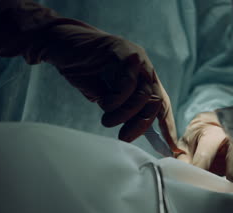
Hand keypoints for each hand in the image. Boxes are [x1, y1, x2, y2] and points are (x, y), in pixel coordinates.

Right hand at [0, 0, 179, 149]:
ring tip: (107, 120)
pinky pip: (128, 84)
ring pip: (143, 96)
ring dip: (124, 114)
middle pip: (156, 102)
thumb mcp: (106, 96)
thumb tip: (134, 133)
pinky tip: (104, 103)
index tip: (172, 148)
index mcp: (144, 79)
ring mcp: (137, 59)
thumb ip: (122, 109)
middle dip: (141, 124)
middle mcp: (145, 69)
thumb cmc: (83, 71)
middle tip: (124, 137)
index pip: (162, 104)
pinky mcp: (124, 52)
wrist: (60, 45)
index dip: (167, 126)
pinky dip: (116, 100)